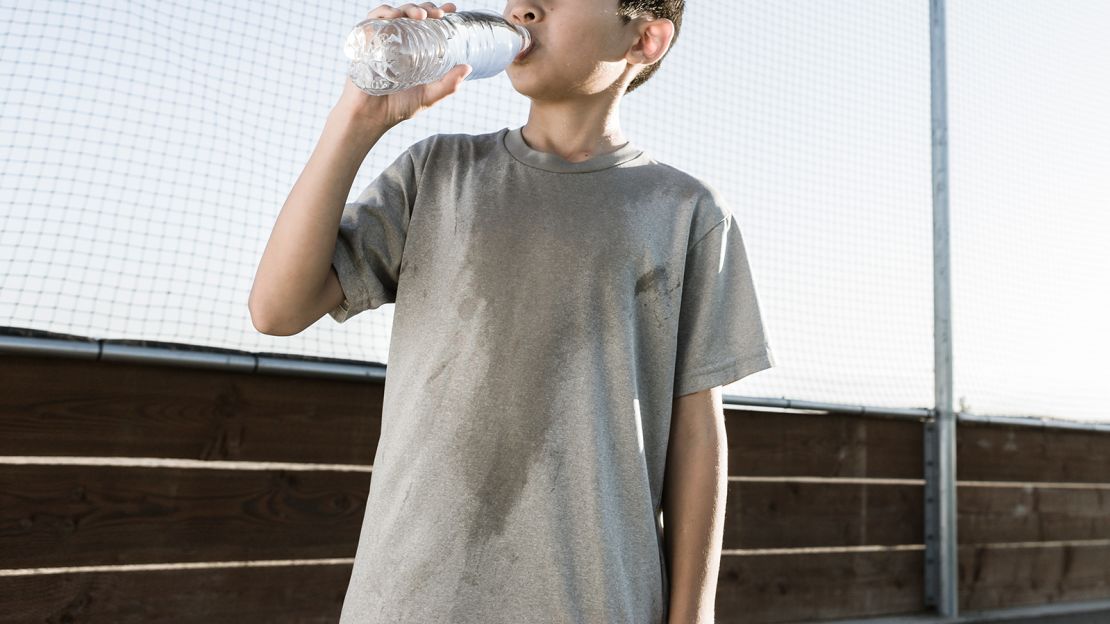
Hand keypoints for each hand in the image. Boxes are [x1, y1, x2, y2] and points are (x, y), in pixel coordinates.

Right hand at [334, 2, 470, 128]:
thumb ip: (448, 85)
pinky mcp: (366, 41)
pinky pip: (373, 19)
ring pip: (395, 12)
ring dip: (409, 8)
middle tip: (438, 14)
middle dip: (426, 8)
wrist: (372, 116)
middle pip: (412, 14)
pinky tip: (395, 16)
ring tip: (421, 16)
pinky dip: (384, 13)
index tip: (452, 9)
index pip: (427, 25)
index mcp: (414, 49)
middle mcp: (398, 41)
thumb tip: (468, 67)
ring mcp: (382, 39)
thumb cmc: (398, 107)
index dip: (438, 12)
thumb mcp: (429, 96)